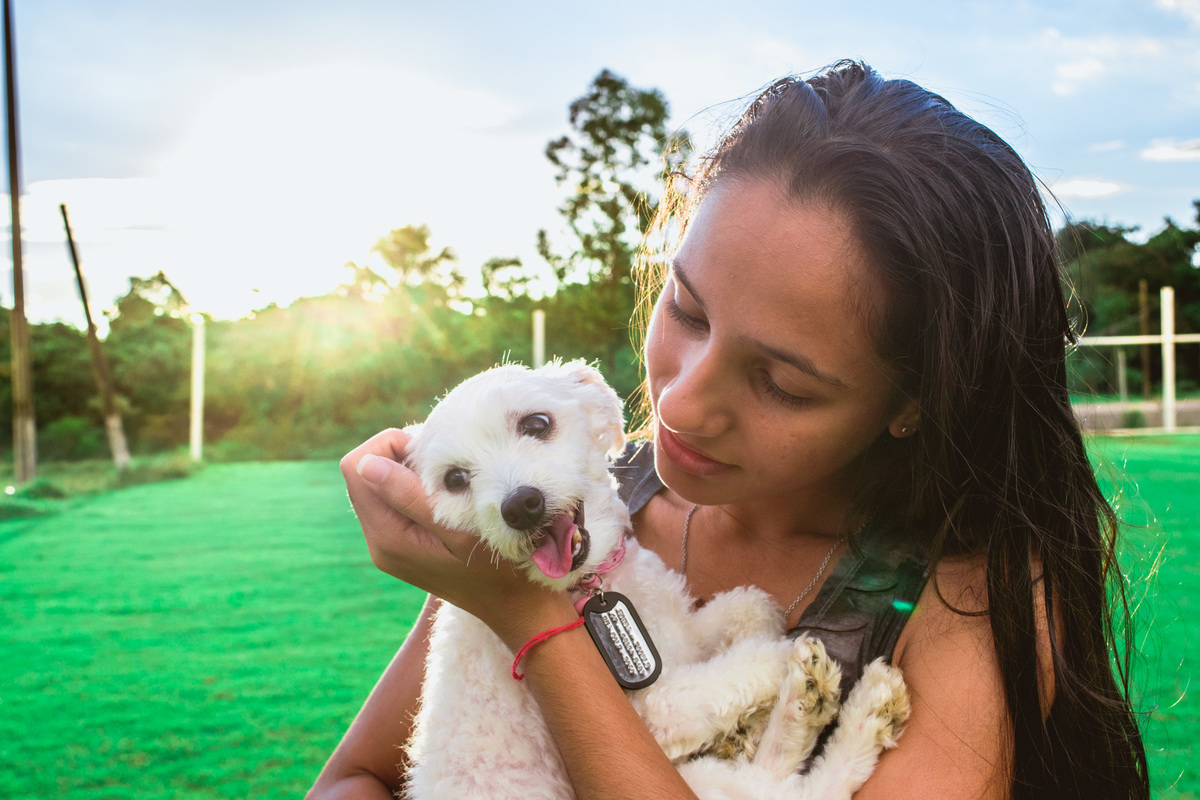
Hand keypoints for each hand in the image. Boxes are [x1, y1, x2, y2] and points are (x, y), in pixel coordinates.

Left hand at [339, 428, 576, 649]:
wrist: (516, 607)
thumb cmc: (499, 569)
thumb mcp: (460, 529)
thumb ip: (411, 497)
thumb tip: (367, 464)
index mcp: (387, 537)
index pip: (356, 468)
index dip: (390, 447)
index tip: (435, 455)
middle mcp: (379, 543)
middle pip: (362, 474)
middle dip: (398, 456)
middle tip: (445, 464)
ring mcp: (390, 546)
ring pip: (377, 485)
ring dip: (408, 470)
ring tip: (450, 480)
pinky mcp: (403, 545)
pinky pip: (392, 500)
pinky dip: (415, 486)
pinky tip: (449, 495)